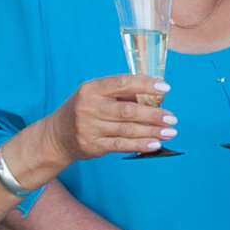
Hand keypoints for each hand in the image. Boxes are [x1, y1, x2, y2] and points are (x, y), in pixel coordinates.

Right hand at [46, 74, 175, 160]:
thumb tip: (155, 97)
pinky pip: (121, 145)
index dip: (145, 85)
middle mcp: (88, 107)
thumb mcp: (96, 95)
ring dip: (152, 132)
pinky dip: (140, 145)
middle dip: (154, 114)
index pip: (122, 83)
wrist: (57, 136)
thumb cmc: (84, 110)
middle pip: (128, 110)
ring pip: (127, 130)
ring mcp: (89, 128)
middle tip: (172, 117)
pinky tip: (155, 144)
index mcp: (91, 88)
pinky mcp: (92, 146)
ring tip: (169, 132)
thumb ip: (122, 94)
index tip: (165, 88)